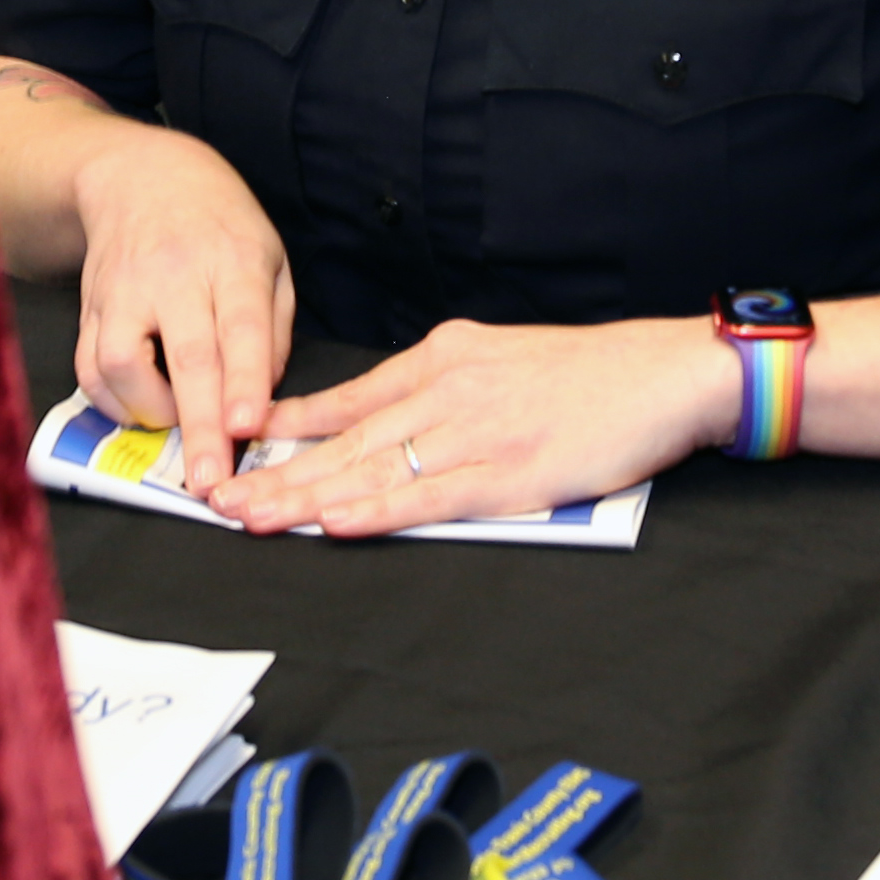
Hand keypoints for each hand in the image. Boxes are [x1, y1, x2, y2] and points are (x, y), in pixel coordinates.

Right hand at [68, 120, 295, 489]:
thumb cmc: (222, 228)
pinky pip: (90, 369)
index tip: (247, 426)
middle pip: (186, 356)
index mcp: (233, 261)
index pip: (241, 326)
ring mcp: (124, 291)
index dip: (244, 379)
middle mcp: (174, 275)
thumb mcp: (271, 259)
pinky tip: (142, 407)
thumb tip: (260, 400)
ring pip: (120, 363)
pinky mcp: (90, 308)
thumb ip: (274, 331)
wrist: (143, 177)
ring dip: (149, 411)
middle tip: (209, 479)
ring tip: (177, 427)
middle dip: (198, 424)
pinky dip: (115, 403)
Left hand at [210, 315, 742, 539]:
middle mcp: (448, 390)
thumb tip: (385, 421)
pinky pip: (430, 495)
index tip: (237, 448)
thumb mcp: (497, 360)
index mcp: (441, 359)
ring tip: (253, 519)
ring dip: (306, 499)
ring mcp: (477, 432)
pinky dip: (379, 509)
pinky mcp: (510, 472)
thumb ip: (442, 388)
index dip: (286, 430)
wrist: (662, 374)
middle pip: (345, 440)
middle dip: (276, 474)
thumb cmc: (588, 376)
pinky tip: (335, 521)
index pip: (346, 399)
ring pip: (374, 469)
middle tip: (218, 500)